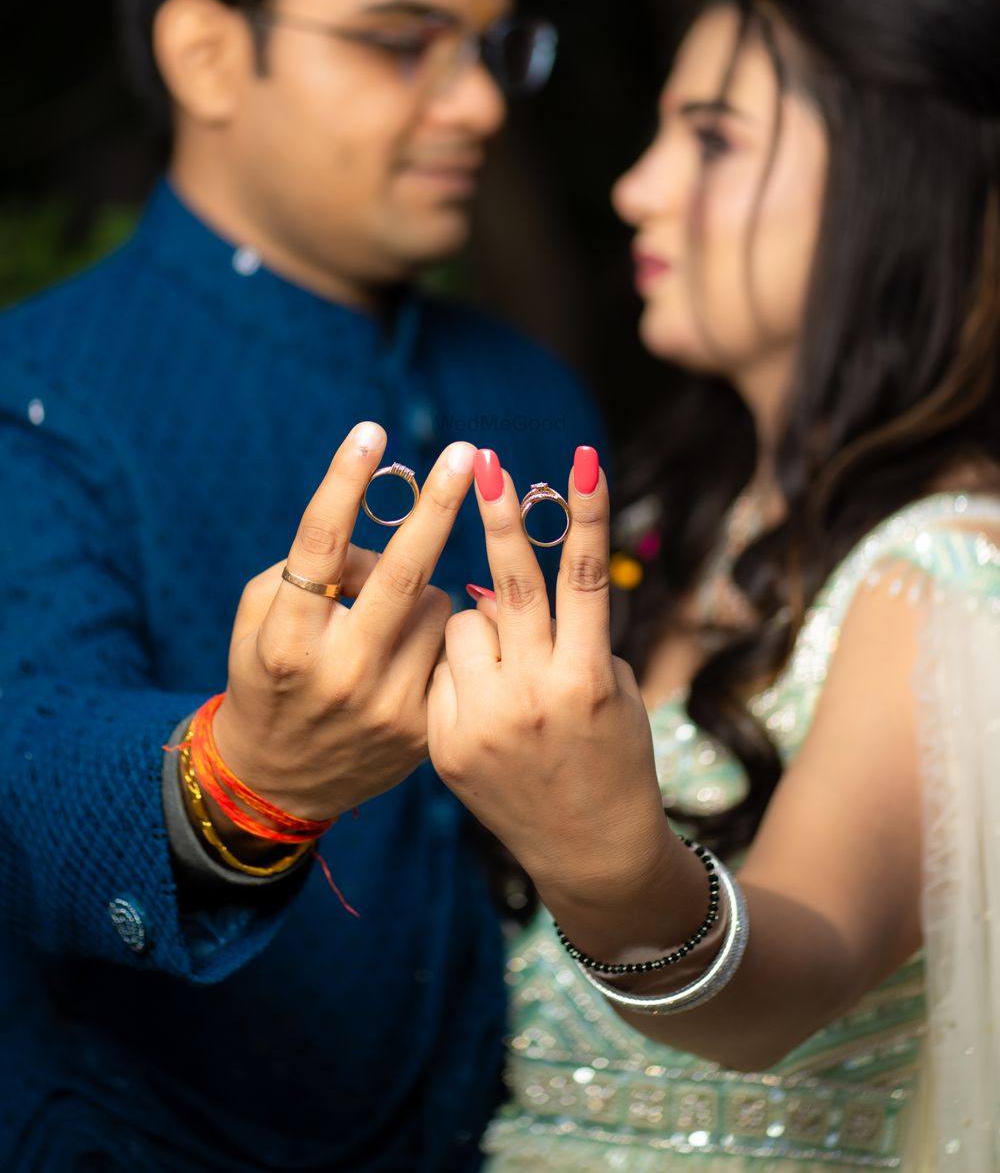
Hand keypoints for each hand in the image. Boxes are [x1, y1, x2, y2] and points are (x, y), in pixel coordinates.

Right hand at [212, 422, 475, 822]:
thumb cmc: (269, 674)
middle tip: (463, 452)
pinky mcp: (426, 729)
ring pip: (437, 603)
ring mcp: (388, 704)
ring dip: (421, 590)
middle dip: (436, 505)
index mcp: (288, 640)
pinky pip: (453, 645)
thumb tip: (380, 537)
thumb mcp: (261, 619)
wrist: (281, 781)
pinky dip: (436, 632)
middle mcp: (340, 672)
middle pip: (402, 572)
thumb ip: (310, 570)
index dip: (344, 481)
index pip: (319, 545)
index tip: (370, 430)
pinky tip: (407, 653)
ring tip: (386, 619)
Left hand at [427, 446, 672, 907]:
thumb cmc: (614, 755)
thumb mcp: (611, 691)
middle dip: (498, 515)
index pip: (583, 578)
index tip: (580, 458)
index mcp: (586, 680)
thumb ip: (566, 638)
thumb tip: (501, 590)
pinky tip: (485, 707)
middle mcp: (534, 697)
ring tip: (506, 667)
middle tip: (480, 459)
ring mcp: (483, 723)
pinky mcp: (445, 745)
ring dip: (481, 624)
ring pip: (462, 624)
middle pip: (510, 586)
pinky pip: (440, 671)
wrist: (589, 851)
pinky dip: (459, 671)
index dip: (585, 513)